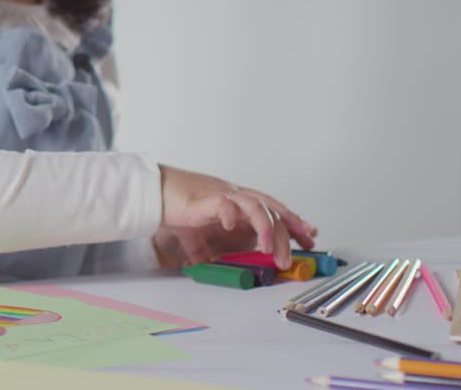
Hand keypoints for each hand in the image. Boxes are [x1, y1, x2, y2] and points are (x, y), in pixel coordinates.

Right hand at [154, 164, 317, 269]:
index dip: (293, 221)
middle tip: (294, 254)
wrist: (152, 191)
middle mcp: (235, 195)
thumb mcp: (194, 234)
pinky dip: (232, 216)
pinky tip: (233, 227)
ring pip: (256, 206)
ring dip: (267, 229)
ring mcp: (223, 195)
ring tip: (269, 249)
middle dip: (288, 232)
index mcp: (236, 201)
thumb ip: (203, 250)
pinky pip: (225, 204)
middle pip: (271, 210)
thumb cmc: (173, 206)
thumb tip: (205, 268)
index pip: (273, 209)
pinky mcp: (206, 198)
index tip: (309, 236)